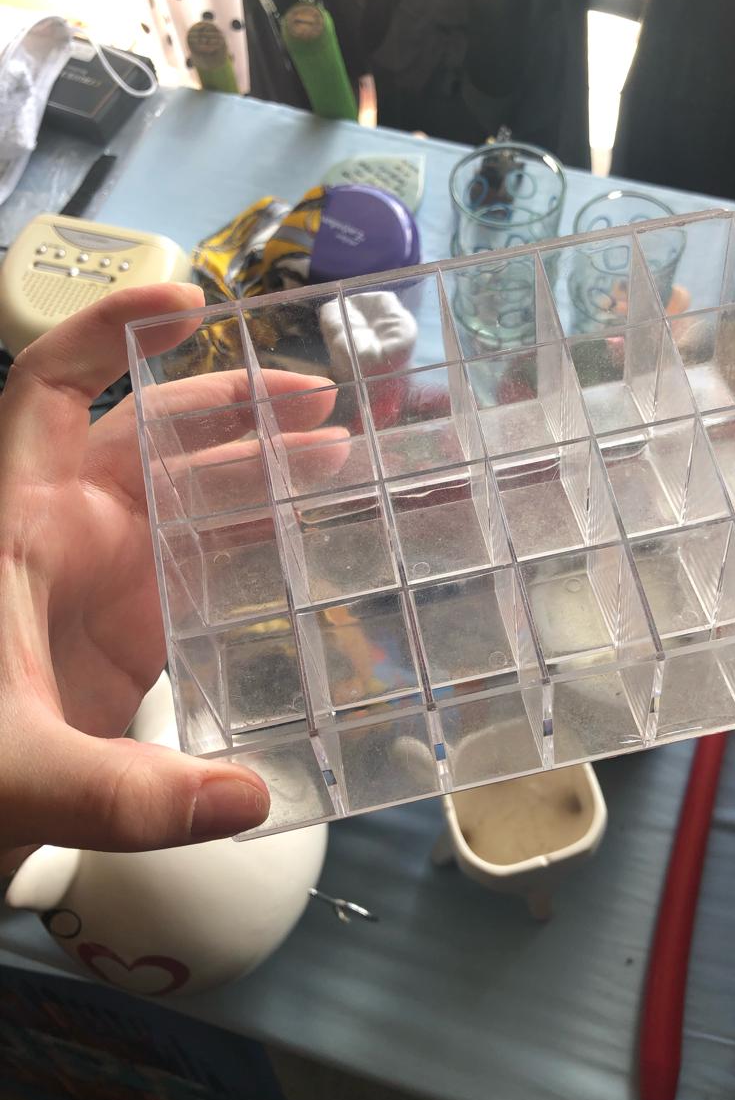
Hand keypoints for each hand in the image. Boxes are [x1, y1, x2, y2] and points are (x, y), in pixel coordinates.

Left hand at [0, 284, 338, 871]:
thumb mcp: (21, 771)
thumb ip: (129, 794)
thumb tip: (252, 797)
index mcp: (21, 526)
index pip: (54, 393)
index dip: (111, 331)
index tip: (191, 302)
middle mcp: (66, 539)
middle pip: (153, 439)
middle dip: (233, 408)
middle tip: (319, 398)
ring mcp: (104, 587)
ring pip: (188, 501)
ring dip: (258, 473)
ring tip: (336, 456)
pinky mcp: (134, 637)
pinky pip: (204, 572)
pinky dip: (255, 551)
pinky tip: (309, 547)